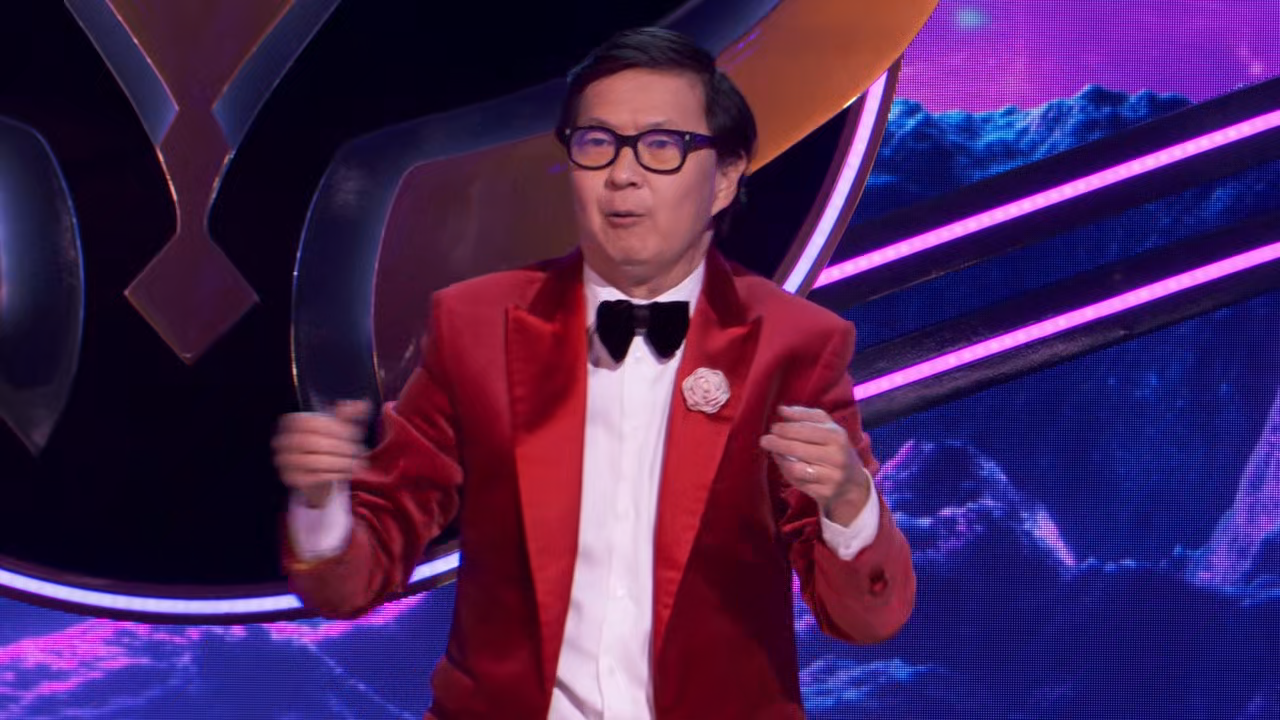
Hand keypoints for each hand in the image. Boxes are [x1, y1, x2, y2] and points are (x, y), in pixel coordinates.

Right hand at [272, 399, 371, 506]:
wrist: (315, 472)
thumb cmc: (325, 443)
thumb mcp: (336, 425)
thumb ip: (347, 414)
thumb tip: (363, 403)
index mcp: (291, 422)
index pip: (310, 422)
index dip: (334, 427)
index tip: (355, 433)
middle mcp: (282, 441)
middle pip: (311, 442)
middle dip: (339, 446)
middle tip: (358, 450)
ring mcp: (285, 461)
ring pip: (314, 461)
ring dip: (339, 462)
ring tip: (356, 462)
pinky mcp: (292, 479)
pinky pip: (315, 477)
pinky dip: (335, 474)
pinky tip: (348, 472)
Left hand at [759, 405, 870, 524]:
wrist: (853, 483)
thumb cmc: (834, 448)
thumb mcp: (827, 428)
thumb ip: (805, 416)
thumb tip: (781, 409)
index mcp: (837, 436)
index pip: (806, 430)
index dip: (786, 429)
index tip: (773, 427)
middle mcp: (837, 457)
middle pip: (799, 449)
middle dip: (778, 443)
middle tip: (764, 440)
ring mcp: (832, 477)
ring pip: (796, 468)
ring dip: (781, 459)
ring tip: (774, 452)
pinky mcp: (825, 493)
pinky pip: (798, 482)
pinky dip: (787, 472)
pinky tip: (783, 464)